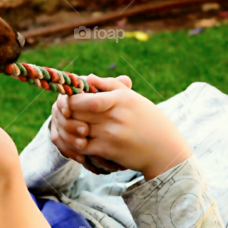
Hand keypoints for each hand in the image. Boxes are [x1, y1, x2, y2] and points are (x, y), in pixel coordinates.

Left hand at [55, 74, 191, 179]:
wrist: (164, 150)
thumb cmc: (148, 120)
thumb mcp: (133, 98)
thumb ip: (110, 85)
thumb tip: (88, 77)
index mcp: (121, 98)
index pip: (86, 96)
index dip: (71, 98)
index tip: (69, 99)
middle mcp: (114, 114)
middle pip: (76, 112)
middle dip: (66, 112)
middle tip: (63, 113)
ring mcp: (110, 133)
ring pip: (75, 128)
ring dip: (67, 128)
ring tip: (67, 126)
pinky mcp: (107, 149)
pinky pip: (81, 146)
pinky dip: (74, 143)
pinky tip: (76, 140)